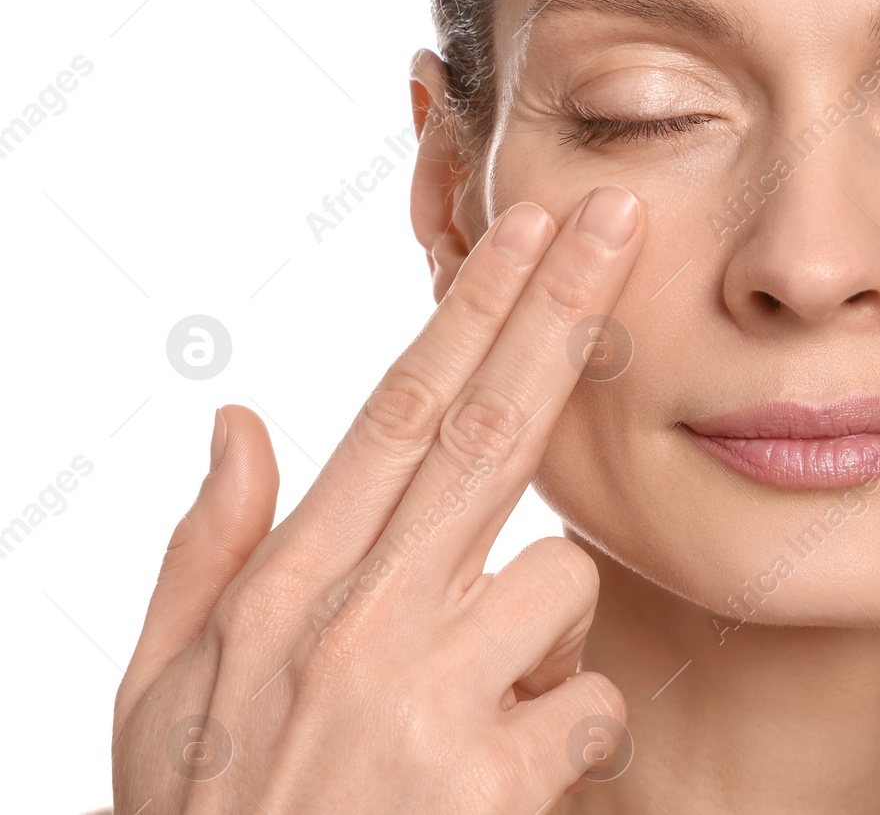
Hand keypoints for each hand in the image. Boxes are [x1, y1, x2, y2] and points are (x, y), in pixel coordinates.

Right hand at [112, 185, 646, 813]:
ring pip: (561, 579)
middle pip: (491, 429)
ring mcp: (429, 699)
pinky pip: (591, 702)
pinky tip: (512, 777)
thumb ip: (205, 547)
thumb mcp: (162, 692)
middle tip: (618, 221)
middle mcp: (361, 621)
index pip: (397, 410)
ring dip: (546, 629)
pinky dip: (572, 728)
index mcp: (288, 587)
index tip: (527, 229)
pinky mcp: (493, 783)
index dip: (472, 311)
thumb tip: (239, 417)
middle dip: (561, 310)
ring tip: (477, 705)